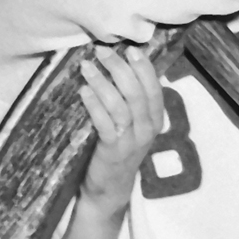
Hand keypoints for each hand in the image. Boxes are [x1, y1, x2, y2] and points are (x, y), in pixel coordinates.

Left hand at [75, 45, 164, 213]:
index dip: (144, 68)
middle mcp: (147, 130)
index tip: (130, 49)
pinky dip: (94, 105)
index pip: (154, 88)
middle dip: (119, 68)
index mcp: (155, 120)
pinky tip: (83, 91)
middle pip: (137, 92)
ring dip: (103, 82)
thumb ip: (131, 101)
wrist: (109, 190)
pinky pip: (105, 123)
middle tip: (101, 51)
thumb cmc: (117, 150)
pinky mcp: (113, 151)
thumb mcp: (133, 126)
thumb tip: (118, 65)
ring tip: (87, 66)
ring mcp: (131, 141)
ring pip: (121, 105)